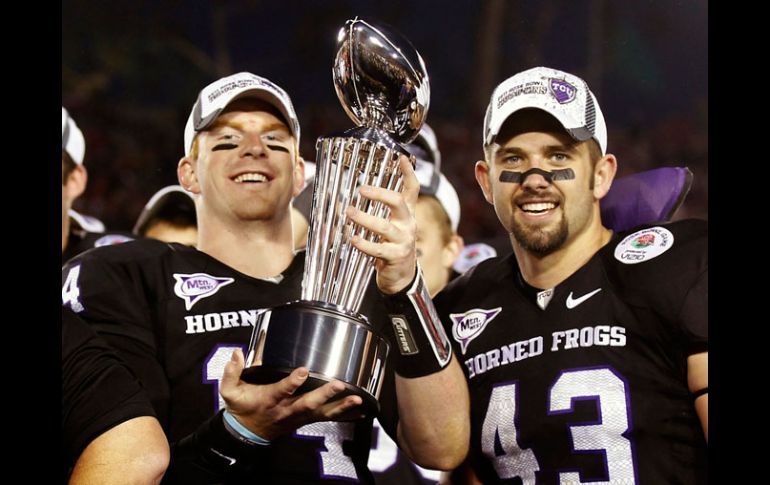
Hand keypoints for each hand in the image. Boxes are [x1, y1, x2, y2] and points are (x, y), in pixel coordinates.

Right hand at [220, 349, 363, 440]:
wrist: (246, 434)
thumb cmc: (241, 408)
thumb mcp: (230, 391)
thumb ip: (232, 371)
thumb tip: (237, 352)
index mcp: (269, 399)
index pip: (281, 390)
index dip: (292, 382)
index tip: (303, 371)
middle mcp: (287, 409)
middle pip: (307, 403)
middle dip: (324, 395)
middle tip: (339, 385)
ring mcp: (298, 417)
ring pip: (321, 413)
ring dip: (340, 407)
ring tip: (357, 400)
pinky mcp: (306, 420)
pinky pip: (327, 419)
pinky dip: (345, 415)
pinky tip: (360, 411)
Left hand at [346, 155, 418, 293]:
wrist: (401, 276)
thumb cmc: (391, 245)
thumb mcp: (392, 225)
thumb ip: (381, 211)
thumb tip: (353, 194)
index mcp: (407, 214)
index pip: (412, 189)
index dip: (409, 173)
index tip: (402, 157)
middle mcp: (408, 224)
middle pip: (398, 203)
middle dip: (380, 194)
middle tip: (361, 190)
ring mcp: (403, 241)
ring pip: (383, 227)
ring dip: (364, 219)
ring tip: (349, 213)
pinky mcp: (395, 256)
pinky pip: (377, 249)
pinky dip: (363, 243)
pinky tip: (352, 238)